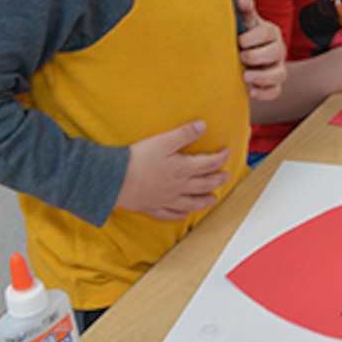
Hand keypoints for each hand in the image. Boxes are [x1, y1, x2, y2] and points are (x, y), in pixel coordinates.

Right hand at [117, 120, 231, 220]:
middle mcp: (178, 186)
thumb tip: (204, 126)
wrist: (114, 180)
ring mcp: (165, 199)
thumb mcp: (163, 141)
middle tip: (226, 177)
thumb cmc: (138, 159)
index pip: (209, 163)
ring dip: (204, 201)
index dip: (221, 157)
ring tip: (212, 200)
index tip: (227, 152)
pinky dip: (178, 215)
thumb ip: (185, 134)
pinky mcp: (151, 207)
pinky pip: (168, 214)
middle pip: (204, 185)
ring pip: (190, 203)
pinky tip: (183, 216)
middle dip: (217, 180)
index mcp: (183, 169)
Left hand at [237, 0, 286, 101]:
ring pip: (279, 74)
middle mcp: (277, 50)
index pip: (266, 33)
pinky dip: (264, 93)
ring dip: (262, 77)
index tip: (238, 41)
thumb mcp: (244, 23)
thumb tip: (242, 0)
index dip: (252, 38)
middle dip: (258, 56)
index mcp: (270, 33)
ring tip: (245, 77)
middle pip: (276, 53)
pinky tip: (250, 92)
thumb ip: (244, 12)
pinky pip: (275, 91)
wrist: (243, 57)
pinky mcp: (273, 85)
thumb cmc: (244, 36)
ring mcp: (277, 68)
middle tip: (241, 57)